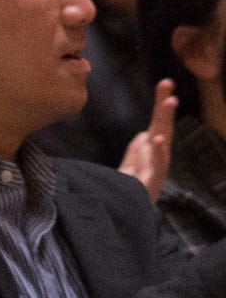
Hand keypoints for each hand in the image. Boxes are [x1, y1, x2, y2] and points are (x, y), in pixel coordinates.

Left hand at [123, 78, 176, 204]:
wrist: (128, 214)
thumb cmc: (131, 189)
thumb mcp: (133, 165)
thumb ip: (138, 149)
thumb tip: (146, 134)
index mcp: (152, 150)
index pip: (157, 122)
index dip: (161, 104)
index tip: (164, 84)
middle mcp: (157, 157)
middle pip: (162, 127)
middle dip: (164, 106)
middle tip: (167, 84)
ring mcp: (156, 168)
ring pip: (162, 143)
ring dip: (164, 122)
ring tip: (168, 103)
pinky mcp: (151, 181)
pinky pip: (155, 165)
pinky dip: (156, 151)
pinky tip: (156, 138)